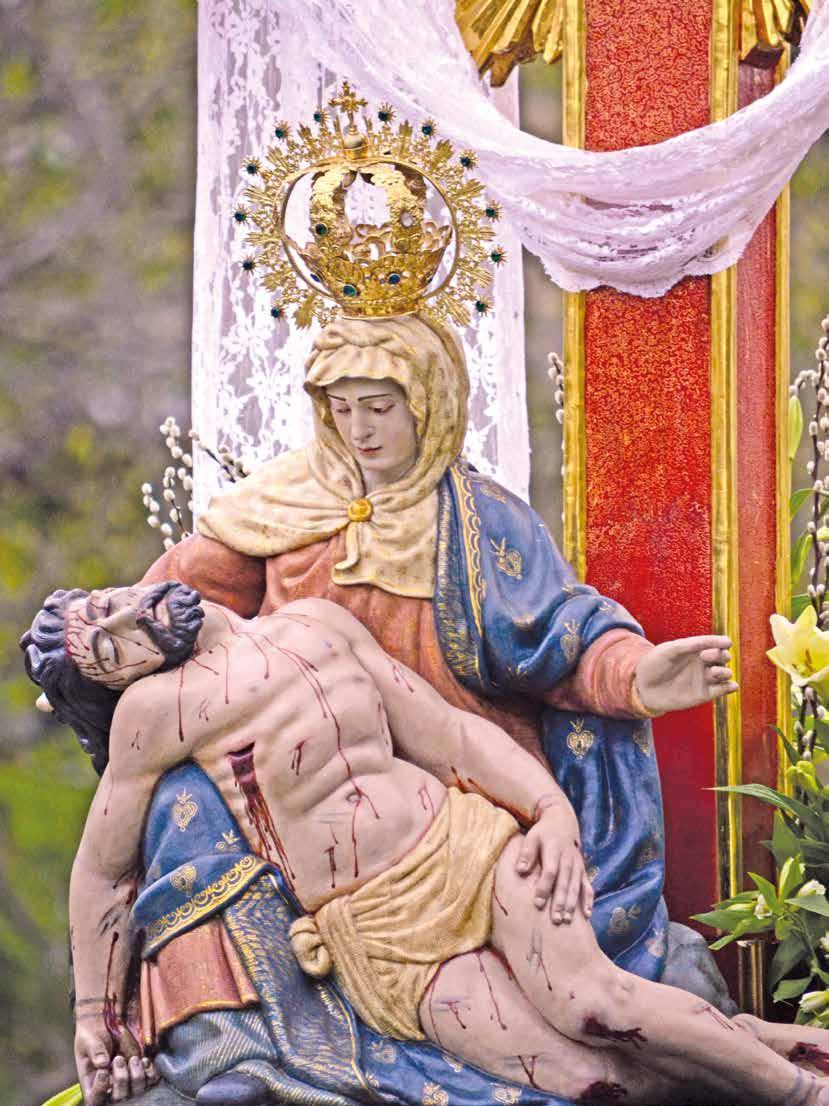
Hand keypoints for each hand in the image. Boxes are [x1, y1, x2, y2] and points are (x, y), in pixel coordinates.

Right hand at [75, 1018, 156, 1103]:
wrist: (106, 1021)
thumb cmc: (92, 1034)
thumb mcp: (88, 1041)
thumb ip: (95, 1051)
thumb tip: (102, 1064)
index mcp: (91, 1082)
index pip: (94, 1099)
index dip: (100, 1090)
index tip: (102, 1072)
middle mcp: (109, 1085)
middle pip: (118, 1098)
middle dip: (121, 1080)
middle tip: (118, 1059)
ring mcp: (126, 1078)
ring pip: (136, 1091)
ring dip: (137, 1076)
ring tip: (133, 1059)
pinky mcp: (139, 1070)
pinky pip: (150, 1080)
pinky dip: (150, 1073)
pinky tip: (145, 1060)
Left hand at [515, 808, 593, 923]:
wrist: (562, 822)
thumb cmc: (543, 833)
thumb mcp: (532, 837)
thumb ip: (526, 853)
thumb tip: (520, 870)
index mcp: (554, 850)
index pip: (550, 872)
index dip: (544, 887)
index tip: (537, 903)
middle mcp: (568, 859)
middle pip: (565, 882)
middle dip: (560, 901)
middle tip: (555, 919)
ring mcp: (578, 865)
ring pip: (576, 887)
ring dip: (572, 904)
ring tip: (566, 920)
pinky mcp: (583, 870)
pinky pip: (587, 886)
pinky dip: (588, 900)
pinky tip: (587, 914)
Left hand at [634, 635, 737, 715]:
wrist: (643, 687)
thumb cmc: (655, 664)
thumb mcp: (671, 650)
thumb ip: (692, 644)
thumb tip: (718, 641)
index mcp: (696, 649)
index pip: (717, 643)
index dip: (722, 642)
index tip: (724, 643)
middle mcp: (703, 663)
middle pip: (724, 657)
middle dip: (721, 655)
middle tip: (705, 657)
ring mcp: (704, 679)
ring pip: (726, 673)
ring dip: (725, 672)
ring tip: (714, 672)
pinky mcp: (704, 694)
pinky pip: (723, 690)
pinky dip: (730, 687)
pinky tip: (729, 686)